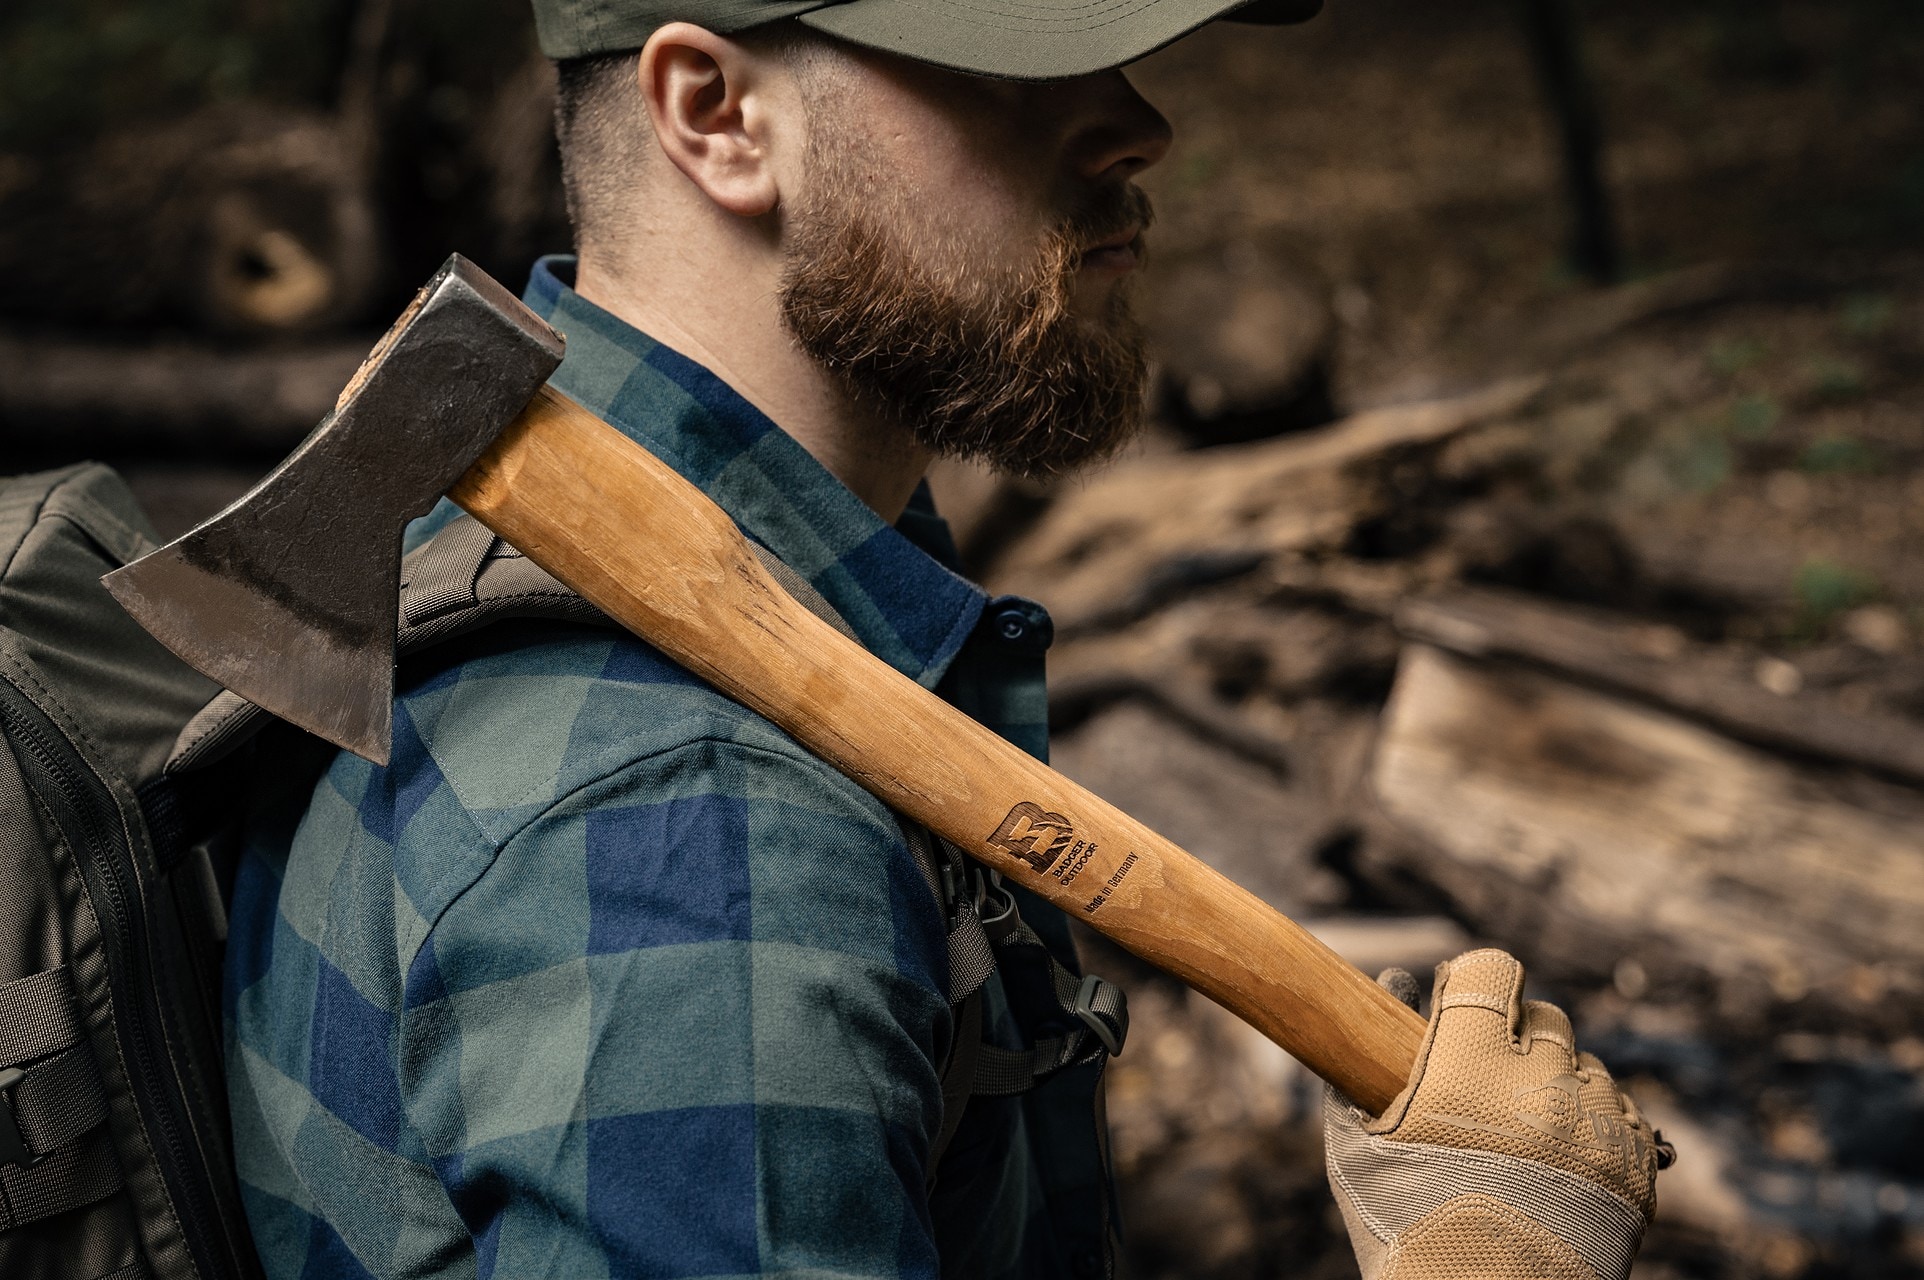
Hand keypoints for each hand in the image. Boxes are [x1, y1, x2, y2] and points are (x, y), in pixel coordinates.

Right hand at [1324, 949, 1672, 1279]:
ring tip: (1524, 1124)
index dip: (1475, 978)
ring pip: (1586, 1064)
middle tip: (1488, 1071)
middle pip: (1545, 1015)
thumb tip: (1393, 980)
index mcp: (1467, 1070)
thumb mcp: (1358, 1148)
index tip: (1463, 992)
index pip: (1491, 971)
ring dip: (1558, 1079)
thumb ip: (1361, 1061)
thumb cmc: (1405, 1232)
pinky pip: (1624, 1110)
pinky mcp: (1635, 1165)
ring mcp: (1595, 1126)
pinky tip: (1561, 1150)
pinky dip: (1594, 1120)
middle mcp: (1540, 1087)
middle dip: (1516, 1033)